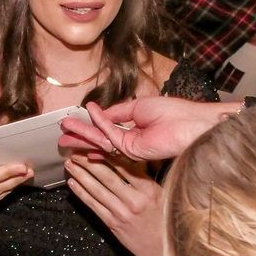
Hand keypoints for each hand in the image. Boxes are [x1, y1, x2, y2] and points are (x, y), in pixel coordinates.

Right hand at [58, 96, 236, 163]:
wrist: (193, 124)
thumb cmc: (175, 113)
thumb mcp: (140, 107)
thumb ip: (118, 112)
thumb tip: (99, 112)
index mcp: (134, 131)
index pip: (106, 131)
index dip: (90, 127)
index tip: (74, 124)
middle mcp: (130, 141)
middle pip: (99, 139)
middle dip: (80, 136)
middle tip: (61, 134)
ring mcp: (131, 147)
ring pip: (101, 140)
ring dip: (82, 132)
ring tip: (64, 129)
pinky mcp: (133, 149)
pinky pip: (111, 134)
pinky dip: (100, 122)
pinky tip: (88, 112)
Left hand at [64, 155, 163, 255]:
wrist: (162, 250)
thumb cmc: (164, 219)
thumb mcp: (162, 194)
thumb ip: (146, 176)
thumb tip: (131, 156)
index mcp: (148, 190)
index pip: (125, 167)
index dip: (108, 154)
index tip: (95, 144)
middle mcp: (134, 200)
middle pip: (107, 176)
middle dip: (89, 162)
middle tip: (76, 151)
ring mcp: (121, 213)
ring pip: (97, 190)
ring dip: (81, 175)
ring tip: (70, 164)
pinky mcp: (112, 224)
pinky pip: (93, 205)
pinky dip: (81, 193)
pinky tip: (73, 183)